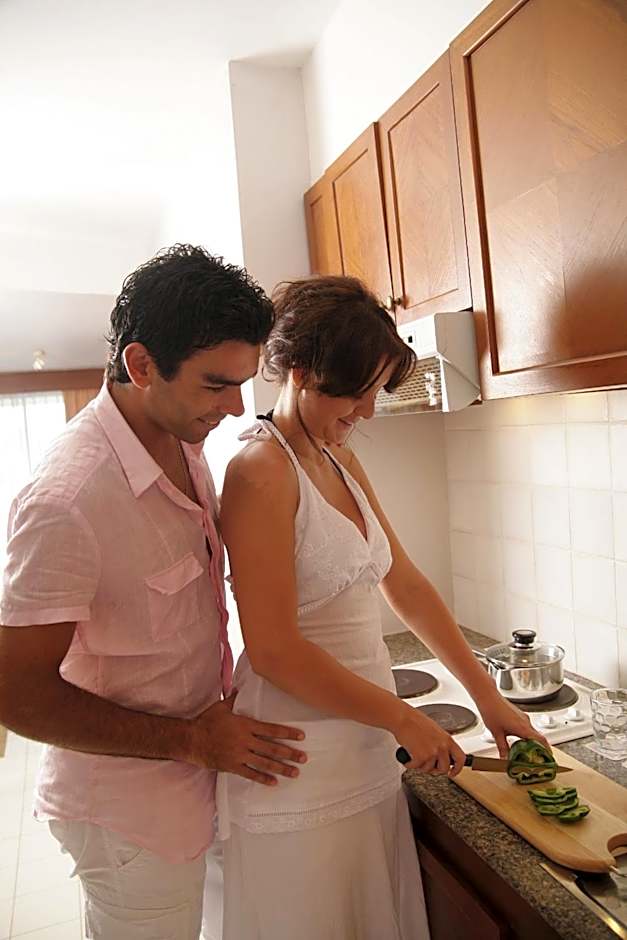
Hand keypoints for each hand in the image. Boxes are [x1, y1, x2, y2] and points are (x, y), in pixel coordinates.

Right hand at [187, 692, 306, 785]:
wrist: (191, 740)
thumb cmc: (207, 721)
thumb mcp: (221, 706)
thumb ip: (235, 698)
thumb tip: (242, 686)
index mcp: (245, 725)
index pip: (271, 730)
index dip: (287, 733)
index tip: (301, 737)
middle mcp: (244, 741)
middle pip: (271, 748)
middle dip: (289, 753)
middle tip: (304, 758)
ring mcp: (239, 755)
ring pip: (264, 763)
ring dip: (281, 768)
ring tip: (295, 773)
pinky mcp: (232, 766)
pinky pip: (250, 774)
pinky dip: (263, 778)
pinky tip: (274, 782)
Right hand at [394, 707, 465, 777]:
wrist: (403, 718)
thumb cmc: (416, 721)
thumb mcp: (436, 731)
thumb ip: (441, 743)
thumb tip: (442, 755)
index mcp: (448, 739)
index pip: (460, 759)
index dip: (458, 769)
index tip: (453, 772)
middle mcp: (442, 746)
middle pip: (444, 768)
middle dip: (435, 770)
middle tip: (428, 766)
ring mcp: (432, 752)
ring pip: (428, 769)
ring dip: (420, 766)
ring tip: (415, 756)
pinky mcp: (421, 756)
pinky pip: (416, 767)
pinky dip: (410, 764)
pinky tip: (408, 757)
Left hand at [475, 691, 549, 758]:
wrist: (488, 696)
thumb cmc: (491, 711)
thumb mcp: (496, 734)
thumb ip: (503, 748)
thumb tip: (505, 758)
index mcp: (523, 727)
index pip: (541, 740)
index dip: (547, 749)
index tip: (548, 757)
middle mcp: (525, 721)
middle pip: (537, 737)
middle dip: (538, 747)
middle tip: (536, 757)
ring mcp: (523, 717)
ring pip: (532, 731)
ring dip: (531, 740)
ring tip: (525, 750)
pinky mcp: (519, 714)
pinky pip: (527, 726)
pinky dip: (526, 734)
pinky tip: (518, 738)